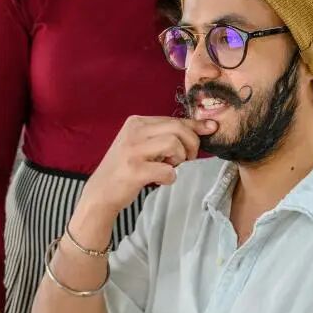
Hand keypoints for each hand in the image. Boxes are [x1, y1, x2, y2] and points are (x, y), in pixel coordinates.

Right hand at [79, 116, 216, 216]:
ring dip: (179, 160)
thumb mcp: (143, 145)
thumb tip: (204, 128)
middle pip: (178, 129)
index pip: (174, 119)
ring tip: (169, 167)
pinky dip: (169, 178)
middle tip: (188, 159)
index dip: (196, 125)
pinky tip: (159, 180)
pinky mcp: (134, 170)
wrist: (101, 193)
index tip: (211, 128)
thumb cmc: (127, 168)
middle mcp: (133, 132)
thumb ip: (166, 136)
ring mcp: (132, 150)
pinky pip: (168, 170)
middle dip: (191, 144)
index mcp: (137, 122)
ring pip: (174, 144)